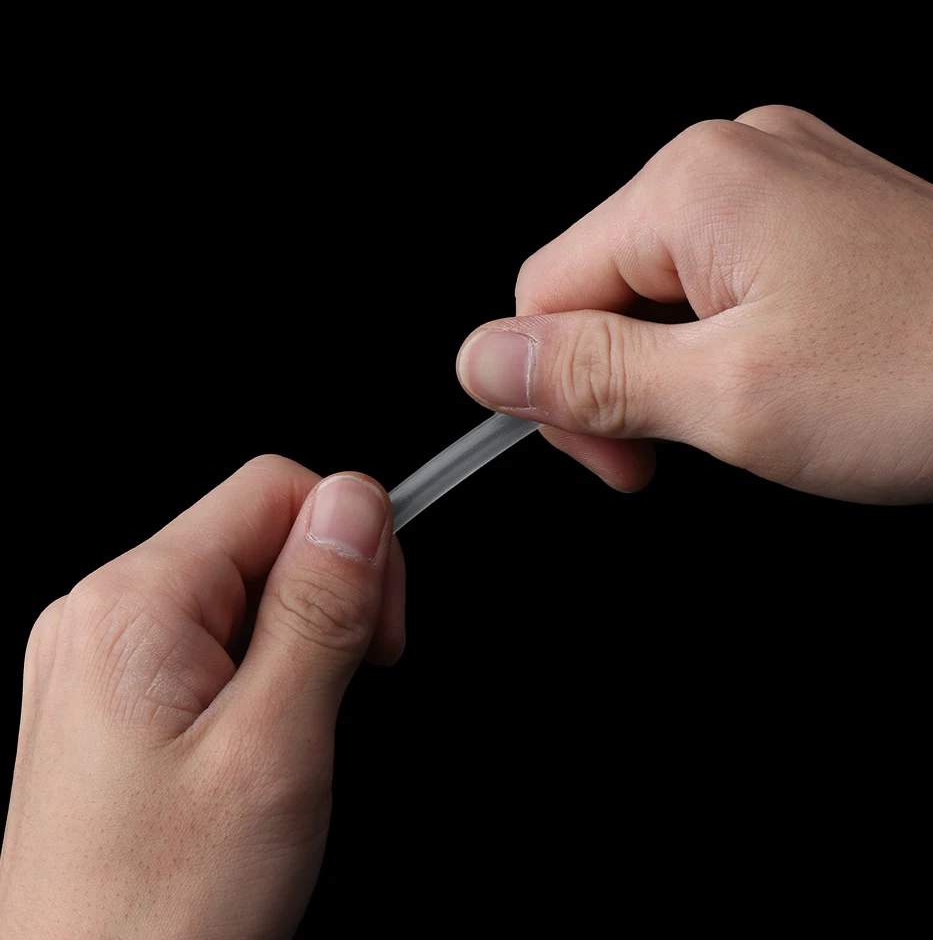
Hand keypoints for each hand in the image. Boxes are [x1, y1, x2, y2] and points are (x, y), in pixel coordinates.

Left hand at [0, 458, 404, 938]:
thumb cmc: (165, 912)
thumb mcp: (273, 748)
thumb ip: (319, 610)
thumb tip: (355, 500)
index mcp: (130, 605)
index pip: (273, 490)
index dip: (350, 542)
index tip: (378, 624)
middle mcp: (99, 614)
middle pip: (257, 533)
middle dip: (326, 593)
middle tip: (347, 685)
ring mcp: (99, 656)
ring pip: (242, 587)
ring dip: (297, 638)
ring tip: (294, 728)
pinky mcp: (114, 694)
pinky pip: (212, 636)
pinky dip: (261, 668)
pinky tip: (262, 734)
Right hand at [456, 106, 932, 502]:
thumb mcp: (730, 399)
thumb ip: (591, 376)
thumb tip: (485, 360)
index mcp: (693, 186)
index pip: (545, 290)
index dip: (560, 391)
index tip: (619, 459)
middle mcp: (730, 162)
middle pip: (599, 287)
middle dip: (624, 381)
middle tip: (690, 446)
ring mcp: (777, 183)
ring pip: (657, 293)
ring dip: (678, 369)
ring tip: (755, 409)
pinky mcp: (812, 215)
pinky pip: (717, 282)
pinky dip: (723, 344)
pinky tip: (779, 375)